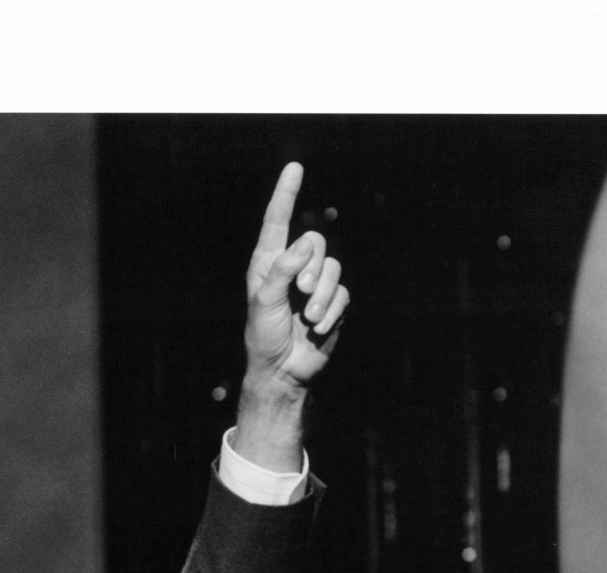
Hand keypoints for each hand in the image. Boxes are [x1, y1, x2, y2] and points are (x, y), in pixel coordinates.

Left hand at [234, 162, 349, 471]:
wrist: (282, 371)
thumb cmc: (263, 337)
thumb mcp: (263, 303)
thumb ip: (280, 271)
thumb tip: (303, 245)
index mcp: (268, 262)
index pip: (278, 220)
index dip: (287, 194)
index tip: (295, 168)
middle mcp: (292, 267)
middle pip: (316, 240)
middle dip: (312, 266)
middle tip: (301, 293)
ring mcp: (314, 284)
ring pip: (333, 266)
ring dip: (322, 295)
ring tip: (308, 318)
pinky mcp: (332, 302)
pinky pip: (343, 293)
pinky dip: (333, 311)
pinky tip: (319, 327)